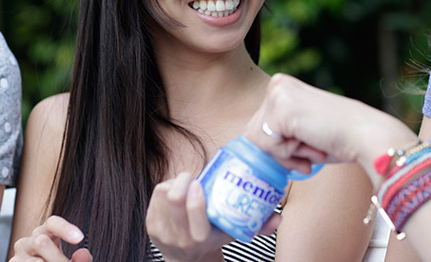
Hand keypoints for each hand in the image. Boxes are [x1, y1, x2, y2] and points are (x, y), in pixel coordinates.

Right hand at [10, 215, 90, 261]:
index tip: (80, 238)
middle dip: (57, 258)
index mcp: (46, 232)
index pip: (53, 223)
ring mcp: (18, 255)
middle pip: (41, 241)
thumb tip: (83, 253)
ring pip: (35, 261)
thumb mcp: (72, 261)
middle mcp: (30, 240)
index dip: (65, 229)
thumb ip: (80, 259)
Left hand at [146, 172, 279, 261]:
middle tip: (194, 177)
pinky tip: (175, 189)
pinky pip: (156, 194)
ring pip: (163, 193)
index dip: (195, 195)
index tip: (201, 183)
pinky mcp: (150, 223)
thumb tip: (279, 217)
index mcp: (199, 239)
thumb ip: (257, 227)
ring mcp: (161, 231)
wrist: (185, 258)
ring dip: (175, 183)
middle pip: (174, 198)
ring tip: (186, 184)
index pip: (193, 213)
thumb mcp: (234, 234)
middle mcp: (178, 237)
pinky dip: (166, 186)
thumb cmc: (213, 239)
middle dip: (184, 181)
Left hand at [244, 74, 417, 181]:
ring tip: (312, 144)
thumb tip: (247, 142)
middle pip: (253, 134)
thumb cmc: (337, 138)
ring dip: (286, 154)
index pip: (258, 127)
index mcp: (281, 86)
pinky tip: (311, 141)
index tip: (305, 146)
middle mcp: (276, 84)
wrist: (364, 135)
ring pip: (259, 141)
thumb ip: (276, 132)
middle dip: (280, 151)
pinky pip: (269, 146)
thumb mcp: (298, 130)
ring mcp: (277, 95)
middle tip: (310, 148)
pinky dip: (290, 153)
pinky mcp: (280, 110)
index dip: (278, 146)